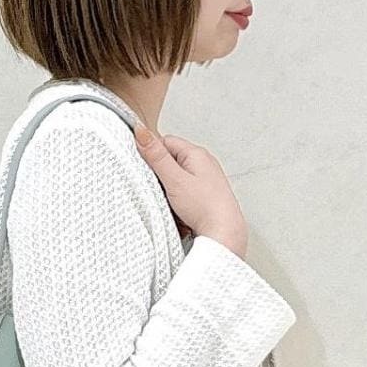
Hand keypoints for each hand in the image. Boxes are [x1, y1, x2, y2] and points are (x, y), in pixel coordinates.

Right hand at [134, 126, 248, 257]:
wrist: (225, 234)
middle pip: (171, 162)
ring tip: (175, 205)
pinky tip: (182, 213)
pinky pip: (184, 194)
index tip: (148, 170)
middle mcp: (204, 164)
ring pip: (176, 180)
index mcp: (197, 153)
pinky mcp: (205, 195)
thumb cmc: (205, 208)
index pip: (166, 142)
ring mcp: (205, 180)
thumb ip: (156, 156)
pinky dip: (179, 203)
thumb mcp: (174, 180)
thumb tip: (142, 132)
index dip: (153, 156)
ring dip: (170, 193)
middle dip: (162, 178)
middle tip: (163, 191)